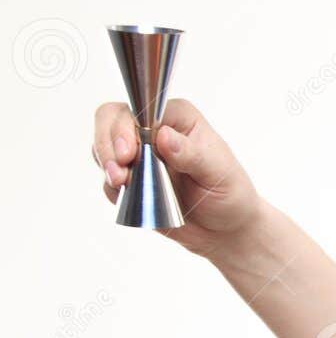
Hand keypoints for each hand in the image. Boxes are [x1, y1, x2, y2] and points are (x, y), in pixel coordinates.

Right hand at [92, 99, 260, 258]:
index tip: (129, 152)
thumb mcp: (219, 172)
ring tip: (120, 183)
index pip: (139, 107)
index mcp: (176, 118)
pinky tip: (128, 197)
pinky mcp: (132, 182)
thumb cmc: (231, 193)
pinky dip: (113, 189)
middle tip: (119, 172)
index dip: (126, 126)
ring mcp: (139, 156)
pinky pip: (109, 181)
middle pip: (110, 120)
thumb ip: (191, 153)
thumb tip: (163, 136)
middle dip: (107, 144)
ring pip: (103, 148)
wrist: (227, 230)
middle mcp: (153, 131)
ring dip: (107, 165)